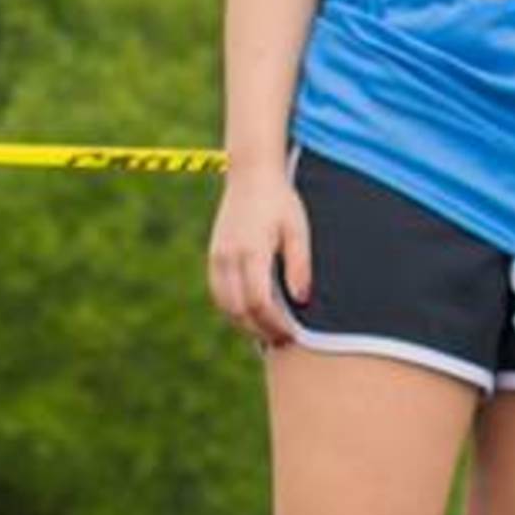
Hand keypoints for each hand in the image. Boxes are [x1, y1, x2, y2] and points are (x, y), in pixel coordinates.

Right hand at [209, 167, 313, 349]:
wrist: (251, 174)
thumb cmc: (280, 201)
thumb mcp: (298, 229)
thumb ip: (299, 265)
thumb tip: (300, 300)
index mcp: (252, 250)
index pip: (258, 302)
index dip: (274, 324)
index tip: (291, 334)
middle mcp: (229, 256)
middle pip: (238, 310)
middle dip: (259, 330)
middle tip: (281, 340)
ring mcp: (217, 256)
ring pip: (224, 305)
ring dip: (244, 324)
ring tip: (267, 331)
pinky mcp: (214, 255)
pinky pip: (218, 293)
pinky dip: (233, 309)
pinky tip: (252, 313)